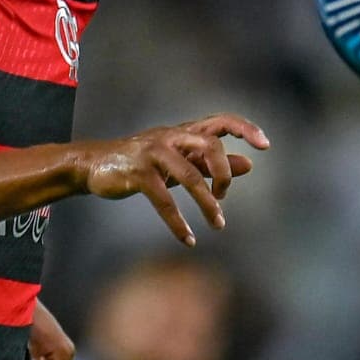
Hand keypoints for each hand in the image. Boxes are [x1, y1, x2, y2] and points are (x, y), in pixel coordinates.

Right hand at [79, 114, 268, 245]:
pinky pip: (164, 200)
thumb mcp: (180, 162)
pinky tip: (187, 238)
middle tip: (223, 198)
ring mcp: (153, 152)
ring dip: (207, 204)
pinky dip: (178, 222)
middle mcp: (171, 137)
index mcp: (184, 132)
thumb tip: (249, 165)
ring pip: (190, 176)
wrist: (94, 165)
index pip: (221, 122)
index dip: (245, 129)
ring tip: (217, 225)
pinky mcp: (138, 173)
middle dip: (224, 175)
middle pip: (210, 146)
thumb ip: (212, 164)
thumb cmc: (142, 163)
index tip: (265, 145)